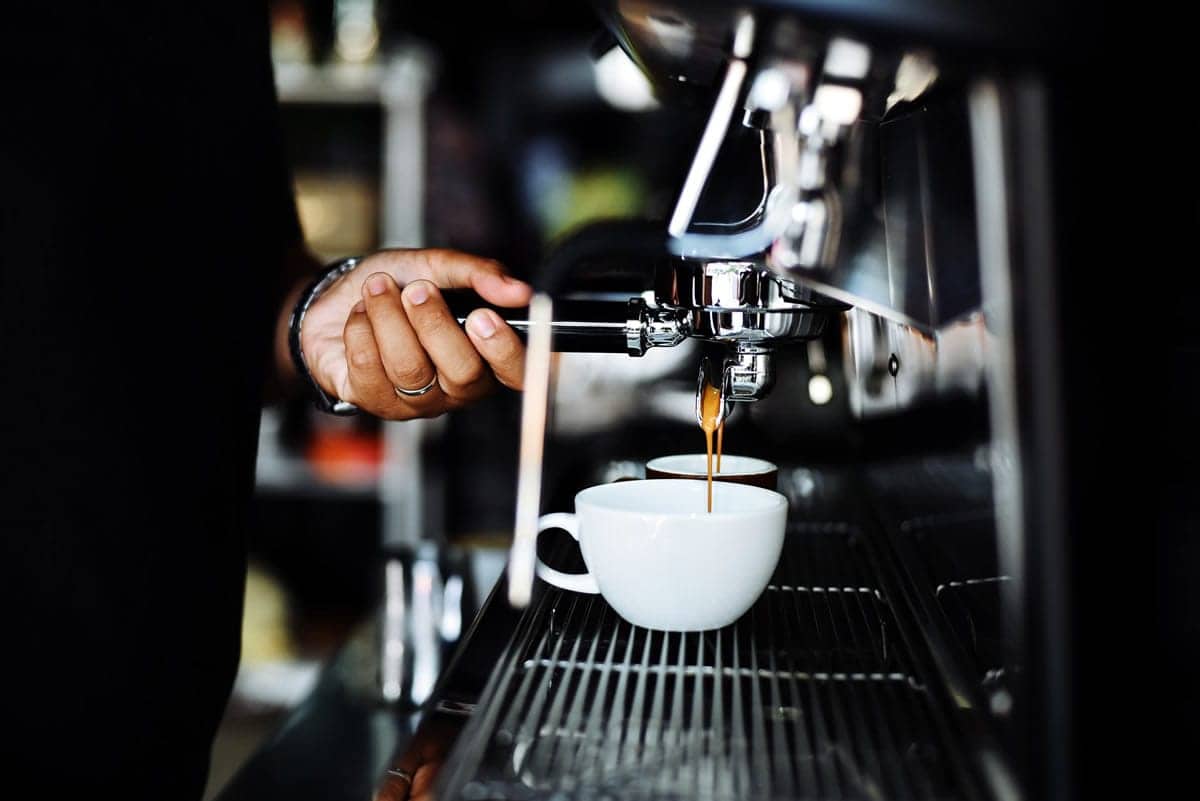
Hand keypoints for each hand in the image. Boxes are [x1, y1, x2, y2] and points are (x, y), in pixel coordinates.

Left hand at [300, 248, 530, 419]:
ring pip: (410, 368)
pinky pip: (369, 367)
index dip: (504, 350)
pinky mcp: (375, 402)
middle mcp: (458, 387)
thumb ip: (478, 274)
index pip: (518, 374)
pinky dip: (360, 328)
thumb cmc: (396, 286)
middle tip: (416, 289)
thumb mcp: (437, 266)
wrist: (337, 297)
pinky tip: (360, 315)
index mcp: (486, 356)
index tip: (482, 315)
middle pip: (464, 373)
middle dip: (434, 323)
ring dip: (388, 317)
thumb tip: (518, 290)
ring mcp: (418, 401)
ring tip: (377, 289)